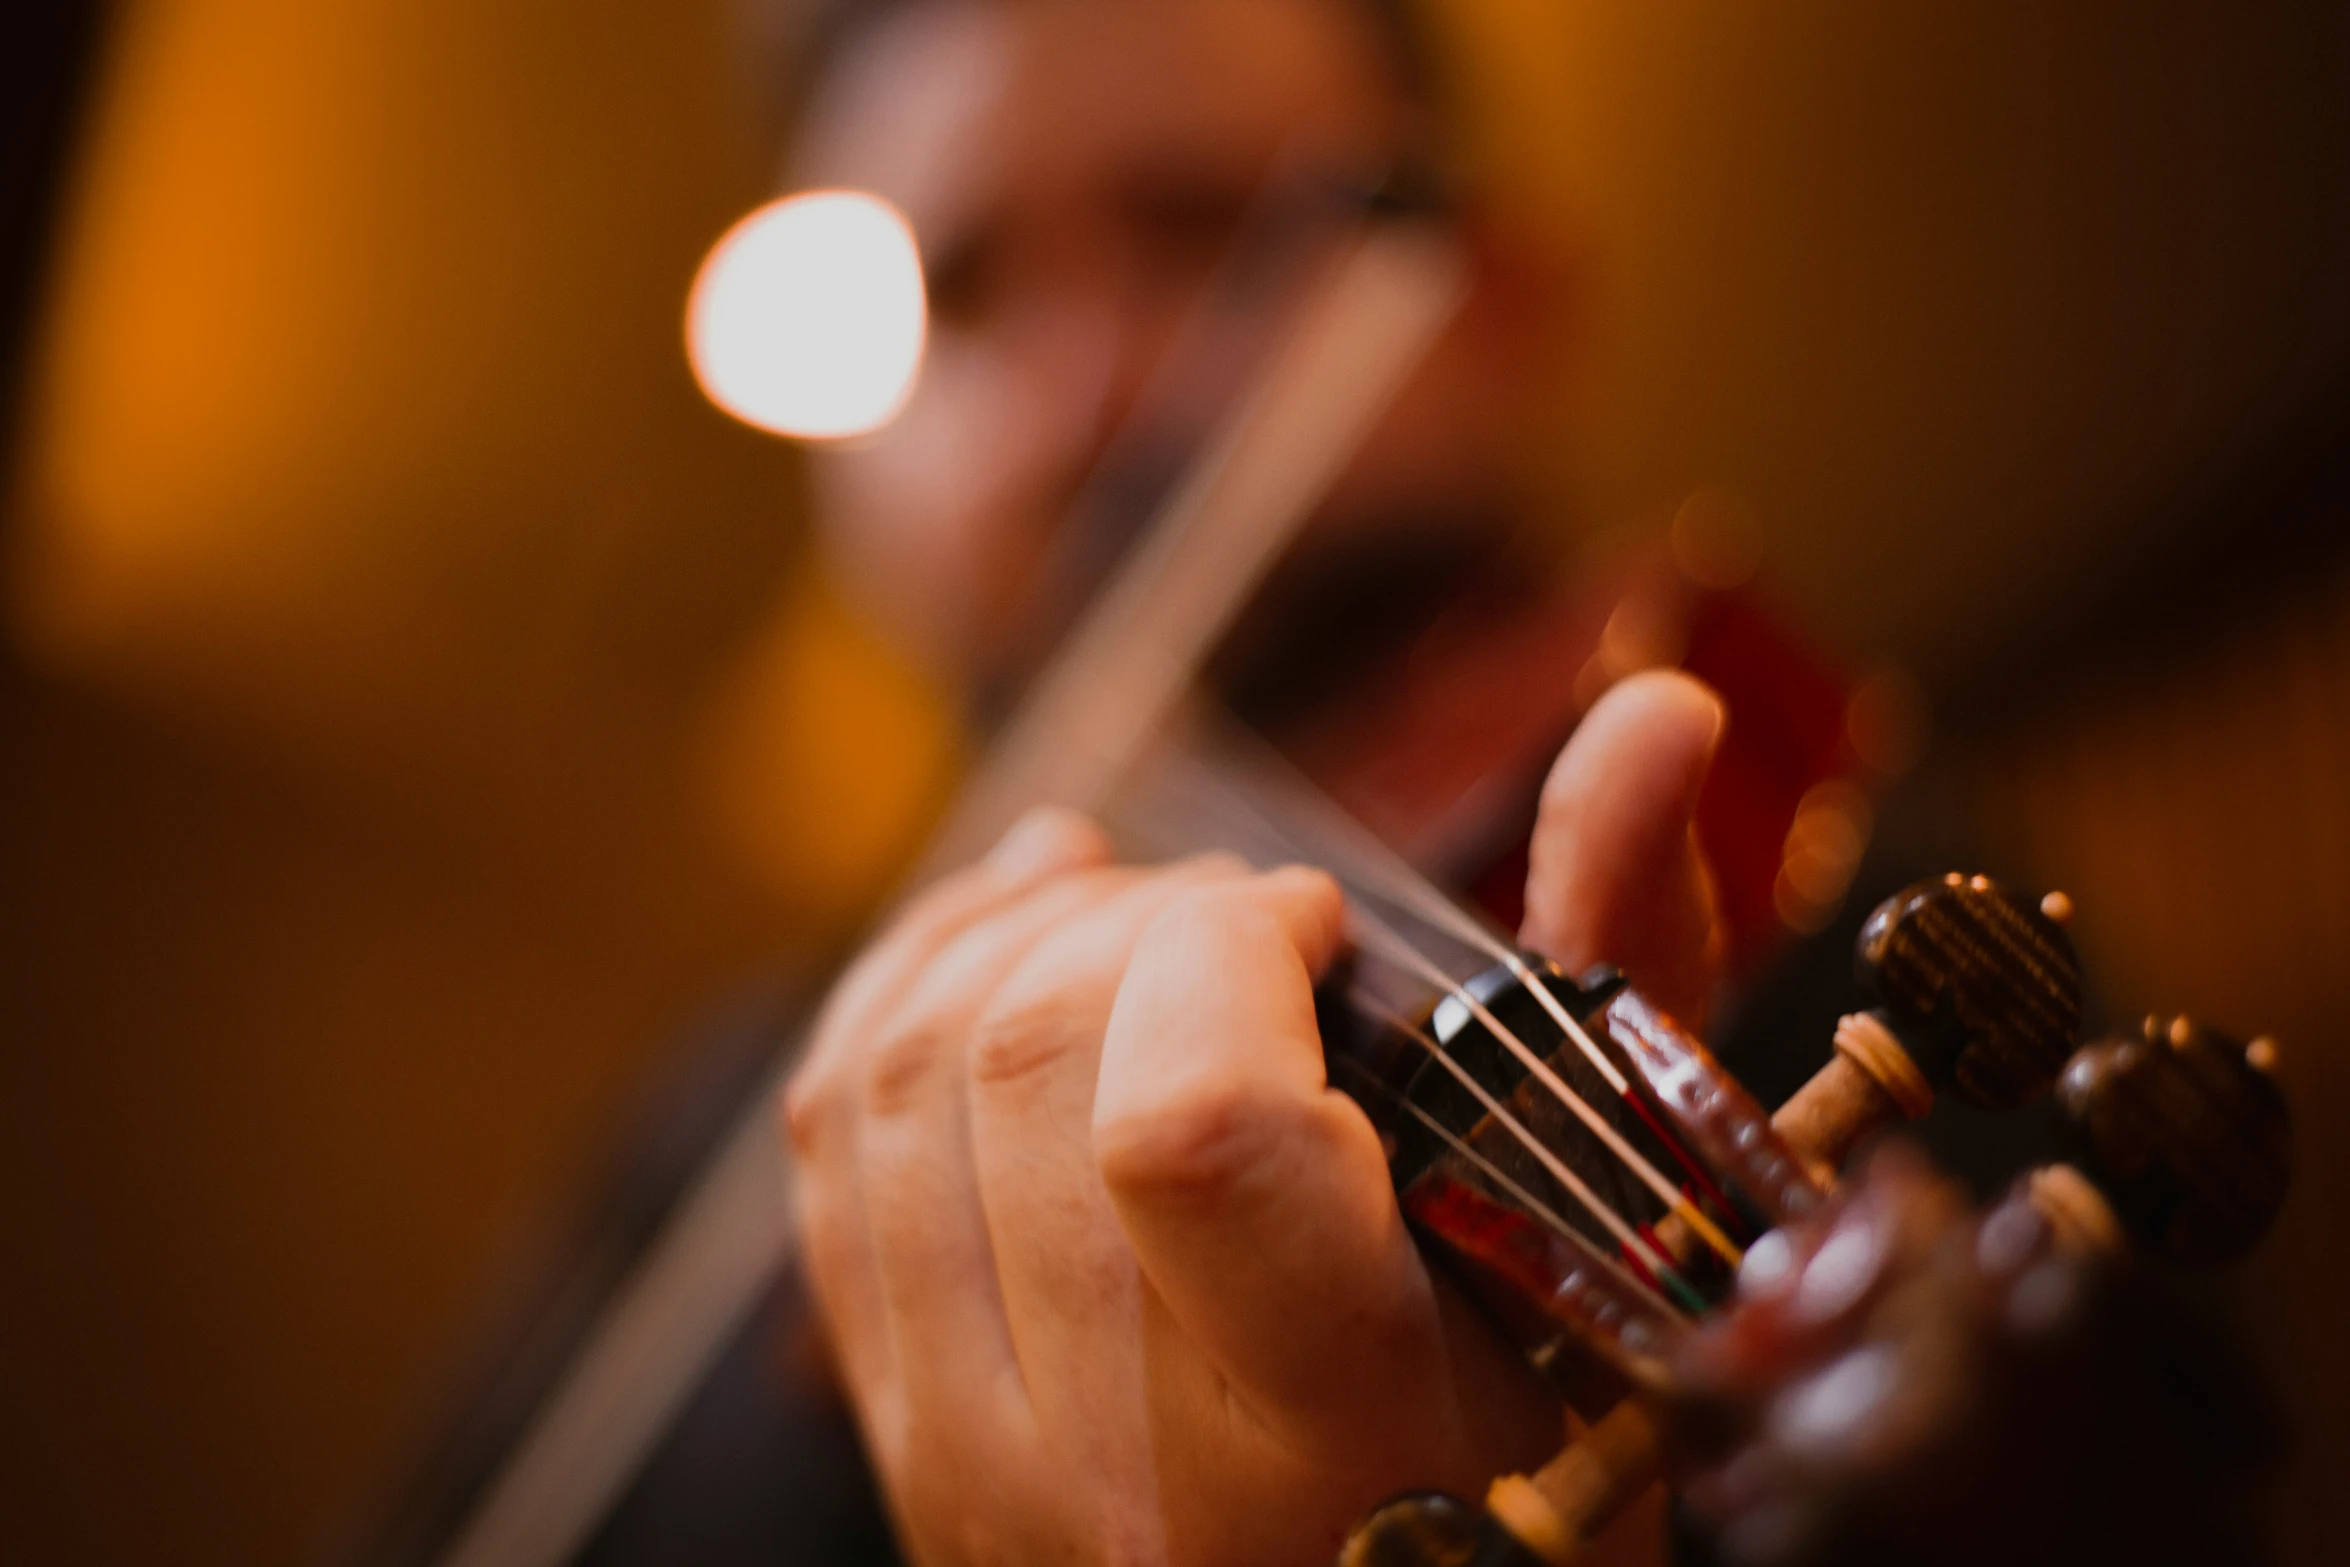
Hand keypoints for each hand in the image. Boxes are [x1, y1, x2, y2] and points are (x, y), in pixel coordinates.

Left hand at [784, 670, 1726, 1565]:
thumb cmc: (1542, 1468)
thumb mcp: (1615, 1250)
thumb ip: (1623, 968)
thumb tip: (1658, 710)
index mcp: (1340, 1430)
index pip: (1187, 1132)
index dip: (1228, 959)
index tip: (1321, 932)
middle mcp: (1121, 1461)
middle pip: (1022, 1068)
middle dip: (1134, 919)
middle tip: (1245, 924)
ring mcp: (972, 1450)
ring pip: (894, 1081)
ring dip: (1013, 931)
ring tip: (1140, 917)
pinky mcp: (897, 1420)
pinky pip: (830, 1144)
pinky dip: (907, 985)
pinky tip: (1011, 934)